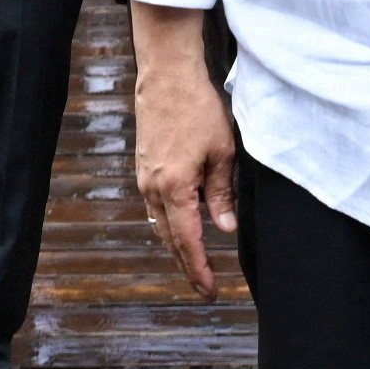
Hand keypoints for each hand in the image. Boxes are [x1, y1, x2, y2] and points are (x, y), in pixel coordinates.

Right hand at [131, 3, 239, 299]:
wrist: (167, 77)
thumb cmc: (198, 110)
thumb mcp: (222, 152)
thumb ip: (221, 193)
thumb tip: (225, 227)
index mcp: (175, 189)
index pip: (188, 241)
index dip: (199, 269)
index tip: (209, 292)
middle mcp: (154, 189)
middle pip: (170, 239)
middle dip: (187, 265)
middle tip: (204, 289)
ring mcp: (145, 178)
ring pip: (161, 224)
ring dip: (177, 246)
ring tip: (194, 264)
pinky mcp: (144, 167)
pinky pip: (156, 206)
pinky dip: (169, 224)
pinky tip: (180, 227)